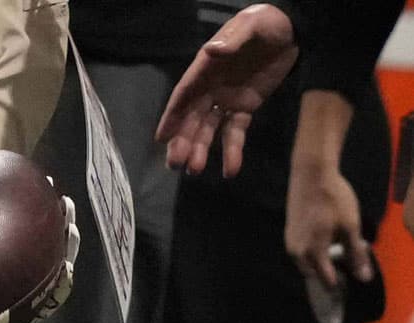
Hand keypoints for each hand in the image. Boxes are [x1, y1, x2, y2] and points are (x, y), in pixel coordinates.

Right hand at [155, 4, 296, 176]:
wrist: (292, 29)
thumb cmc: (266, 22)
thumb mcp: (249, 25)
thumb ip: (232, 40)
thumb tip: (213, 51)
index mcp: (206, 68)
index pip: (184, 96)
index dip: (172, 116)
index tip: (161, 138)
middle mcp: (210, 88)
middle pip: (191, 119)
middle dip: (183, 141)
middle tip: (175, 164)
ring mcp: (226, 100)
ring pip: (209, 130)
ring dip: (201, 150)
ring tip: (195, 170)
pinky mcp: (246, 108)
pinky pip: (236, 132)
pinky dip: (232, 151)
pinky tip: (230, 170)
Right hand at [287, 165, 370, 289]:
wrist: (311, 176)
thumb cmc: (333, 200)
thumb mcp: (350, 226)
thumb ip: (355, 254)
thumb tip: (363, 278)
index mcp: (313, 252)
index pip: (326, 280)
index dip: (340, 284)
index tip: (350, 281)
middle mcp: (296, 252)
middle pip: (313, 274)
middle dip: (327, 274)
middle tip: (345, 265)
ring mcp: (290, 242)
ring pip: (305, 263)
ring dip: (319, 262)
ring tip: (337, 251)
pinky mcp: (288, 233)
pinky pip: (301, 252)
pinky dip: (312, 252)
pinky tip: (324, 239)